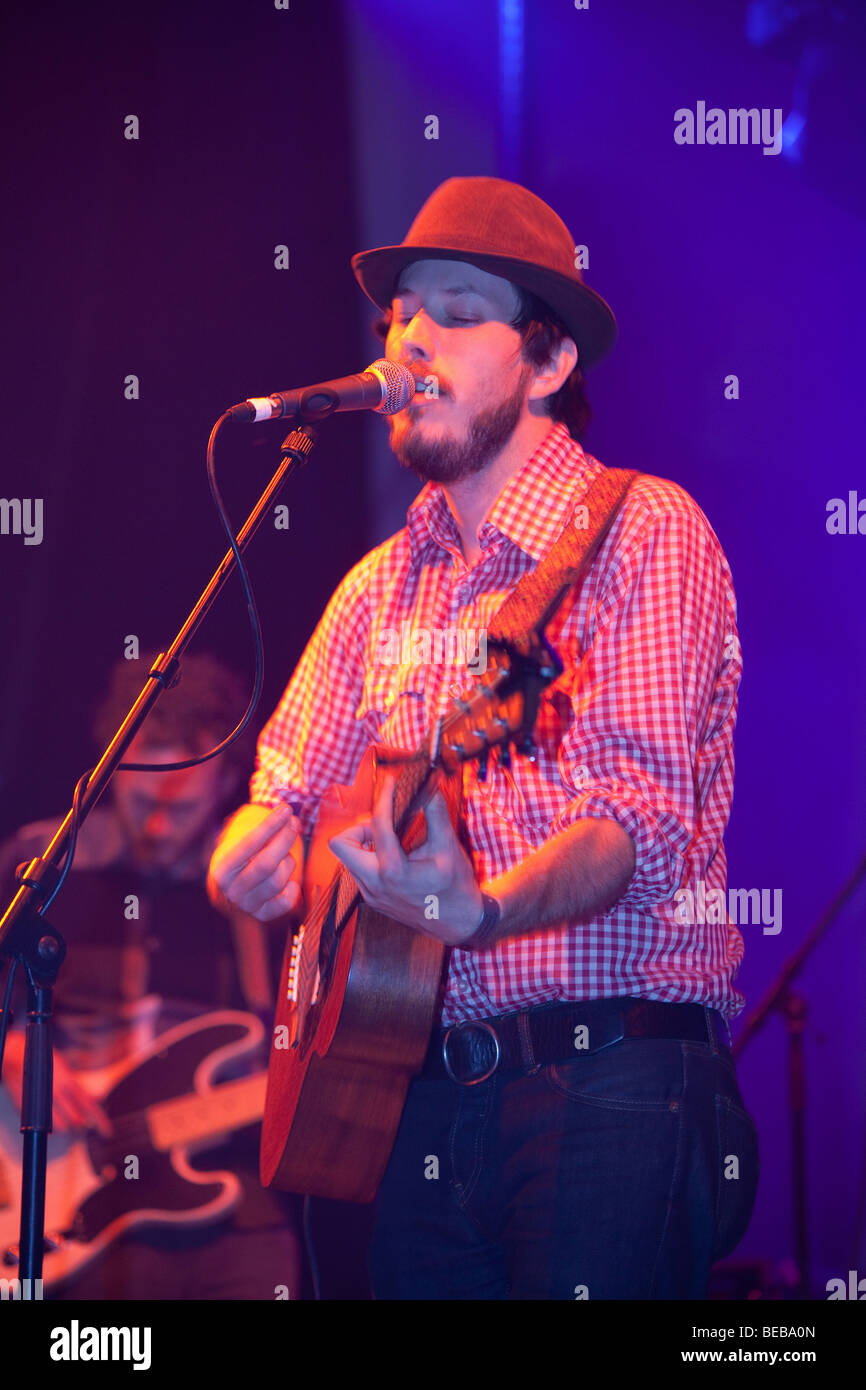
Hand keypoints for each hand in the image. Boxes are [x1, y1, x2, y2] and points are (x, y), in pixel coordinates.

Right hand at [2, 1032, 111, 1135]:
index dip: (100, 1120)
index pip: (89, 1105)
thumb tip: (90, 1100)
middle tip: (82, 1121)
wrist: (16, 1058)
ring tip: (66, 1118)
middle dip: (81, 1123)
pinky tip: (50, 1115)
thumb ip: (75, 1086)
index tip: (108, 1131)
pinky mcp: (30, 1110)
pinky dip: (50, 1124)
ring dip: (66, 1126)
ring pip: (61, 1127)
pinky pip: (44, 1125)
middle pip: (76, 1120)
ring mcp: (42, 1103)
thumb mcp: (65, 1069)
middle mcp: (56, 1094)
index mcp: (68, 1082)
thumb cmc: (44, 1062)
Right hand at [207, 802, 302, 921]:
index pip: (249, 843)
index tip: (285, 810)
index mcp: (222, 869)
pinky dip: (293, 887)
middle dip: (285, 840)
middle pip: (267, 863)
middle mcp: (232, 890)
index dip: (270, 825)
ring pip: (279, 880)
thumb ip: (266, 829)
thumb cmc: (242, 858)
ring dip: (288, 862)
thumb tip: (291, 818)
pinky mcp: (263, 915)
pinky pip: (287, 901)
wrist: (233, 887)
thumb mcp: (244, 841)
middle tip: (294, 824)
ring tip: (284, 855)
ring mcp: (247, 905)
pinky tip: (288, 878)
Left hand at [327, 776, 483, 945]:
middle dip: (358, 827)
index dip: (384, 798)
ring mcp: (371, 895)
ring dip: (363, 842)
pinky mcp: (373, 899)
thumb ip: (436, 814)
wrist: (459, 924)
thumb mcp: (448, 847)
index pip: (378, 825)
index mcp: (393, 872)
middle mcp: (375, 885)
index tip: (391, 784)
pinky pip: (358, 871)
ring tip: (390, 837)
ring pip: (348, 859)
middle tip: (383, 823)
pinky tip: (393, 854)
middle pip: (340, 845)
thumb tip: (428, 787)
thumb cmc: (456, 887)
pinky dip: (370, 857)